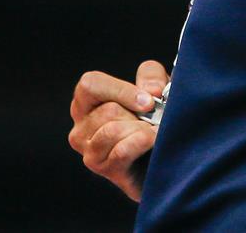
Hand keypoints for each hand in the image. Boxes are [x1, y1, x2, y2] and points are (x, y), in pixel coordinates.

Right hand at [68, 60, 170, 200]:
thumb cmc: (154, 117)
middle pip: (108, 110)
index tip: (149, 100)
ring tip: (156, 131)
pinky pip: (121, 151)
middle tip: (156, 120)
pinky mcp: (104, 169)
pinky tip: (155, 141)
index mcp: (85, 103)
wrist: (165, 157)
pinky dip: (142, 143)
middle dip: (139, 114)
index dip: (121, 90)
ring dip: (142, 129)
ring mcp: (90, 152)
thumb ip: (152, 76)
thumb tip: (152, 91)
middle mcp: (80, 129)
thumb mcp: (154, 87)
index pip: (90, 84)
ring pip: (112, 131)